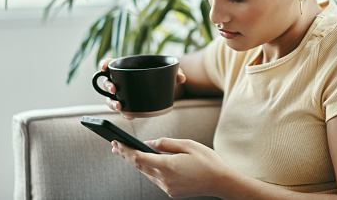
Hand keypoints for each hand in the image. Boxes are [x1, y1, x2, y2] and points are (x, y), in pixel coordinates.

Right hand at [99, 58, 186, 119]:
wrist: (168, 87)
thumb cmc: (165, 75)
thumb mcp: (170, 71)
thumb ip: (176, 72)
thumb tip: (181, 78)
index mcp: (128, 67)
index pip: (111, 63)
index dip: (105, 64)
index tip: (105, 67)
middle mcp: (122, 81)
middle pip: (107, 82)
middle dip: (107, 86)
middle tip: (114, 89)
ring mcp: (124, 93)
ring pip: (111, 98)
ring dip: (111, 103)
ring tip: (119, 106)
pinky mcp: (130, 105)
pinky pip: (123, 110)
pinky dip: (124, 113)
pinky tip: (129, 116)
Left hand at [111, 138, 232, 198]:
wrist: (220, 181)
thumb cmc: (207, 161)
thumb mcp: (188, 145)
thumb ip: (166, 143)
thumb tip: (148, 143)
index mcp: (168, 166)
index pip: (140, 158)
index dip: (126, 150)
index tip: (117, 143)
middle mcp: (165, 180)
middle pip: (139, 166)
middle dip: (126, 155)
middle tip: (115, 146)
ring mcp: (168, 188)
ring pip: (146, 174)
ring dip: (136, 163)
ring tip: (127, 153)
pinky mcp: (171, 192)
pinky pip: (156, 180)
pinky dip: (149, 170)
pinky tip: (146, 163)